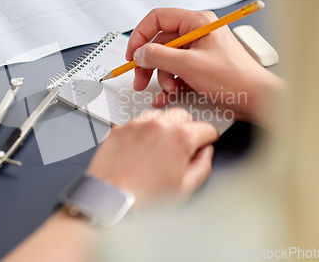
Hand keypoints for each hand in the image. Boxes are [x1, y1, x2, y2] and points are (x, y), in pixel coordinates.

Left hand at [87, 108, 217, 205]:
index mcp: (180, 137)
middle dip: (187, 130)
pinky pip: (137, 124)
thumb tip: (205, 153)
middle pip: (183, 116)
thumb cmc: (143, 200)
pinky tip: (140, 153)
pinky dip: (143, 134)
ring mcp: (136, 124)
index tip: (204, 145)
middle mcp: (158, 124)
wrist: (110, 202)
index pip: (206, 128)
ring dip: (164, 129)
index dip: (208, 140)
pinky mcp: (119, 129)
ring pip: (159, 117)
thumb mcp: (185, 188)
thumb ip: (203, 165)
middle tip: (182, 149)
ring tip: (158, 153)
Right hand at [126, 8, 284, 126]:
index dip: (141, 36)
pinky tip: (167, 96)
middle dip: (149, 63)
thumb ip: (159, 57)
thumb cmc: (234, 78)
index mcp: (196, 22)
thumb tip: (139, 53)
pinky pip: (176, 72)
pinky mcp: (200, 67)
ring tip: (168, 91)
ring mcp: (198, 51)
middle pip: (160, 43)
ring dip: (162, 78)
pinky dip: (170, 84)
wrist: (256, 99)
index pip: (158, 19)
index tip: (132, 54)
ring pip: (167, 60)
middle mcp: (196, 33)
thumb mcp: (189, 65)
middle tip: (139, 79)